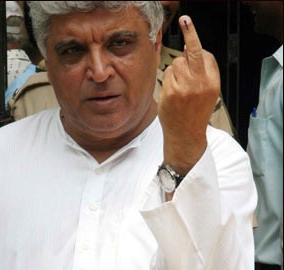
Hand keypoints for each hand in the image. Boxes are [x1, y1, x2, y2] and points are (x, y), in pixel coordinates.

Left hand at [158, 15, 219, 174]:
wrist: (186, 136)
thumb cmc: (195, 114)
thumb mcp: (208, 94)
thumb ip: (202, 72)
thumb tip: (189, 50)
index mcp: (213, 83)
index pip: (206, 54)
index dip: (197, 44)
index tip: (190, 26)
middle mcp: (201, 83)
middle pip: (192, 52)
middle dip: (189, 34)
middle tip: (185, 21)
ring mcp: (185, 88)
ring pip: (177, 63)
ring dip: (176, 70)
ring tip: (179, 86)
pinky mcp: (171, 92)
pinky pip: (167, 74)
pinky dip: (168, 79)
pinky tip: (171, 92)